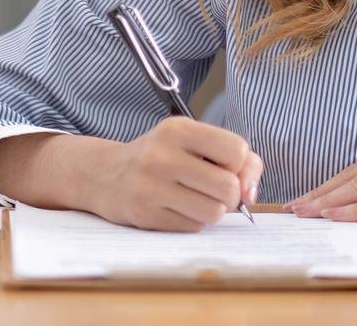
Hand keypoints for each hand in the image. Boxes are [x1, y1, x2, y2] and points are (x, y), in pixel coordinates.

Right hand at [89, 117, 262, 232]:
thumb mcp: (195, 141)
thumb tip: (250, 194)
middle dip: (230, 194)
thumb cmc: (163, 157)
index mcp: (179, 129)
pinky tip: (176, 208)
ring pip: (214, 212)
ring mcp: (151, 187)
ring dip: (213, 210)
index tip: (226, 167)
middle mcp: (162, 155)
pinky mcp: (145, 215)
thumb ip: (238, 159)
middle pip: (228, 186)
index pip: (237, 150)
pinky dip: (193, 221)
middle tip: (214, 189)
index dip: (240, 165)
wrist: (106, 175)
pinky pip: (193, 227)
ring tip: (196, 199)